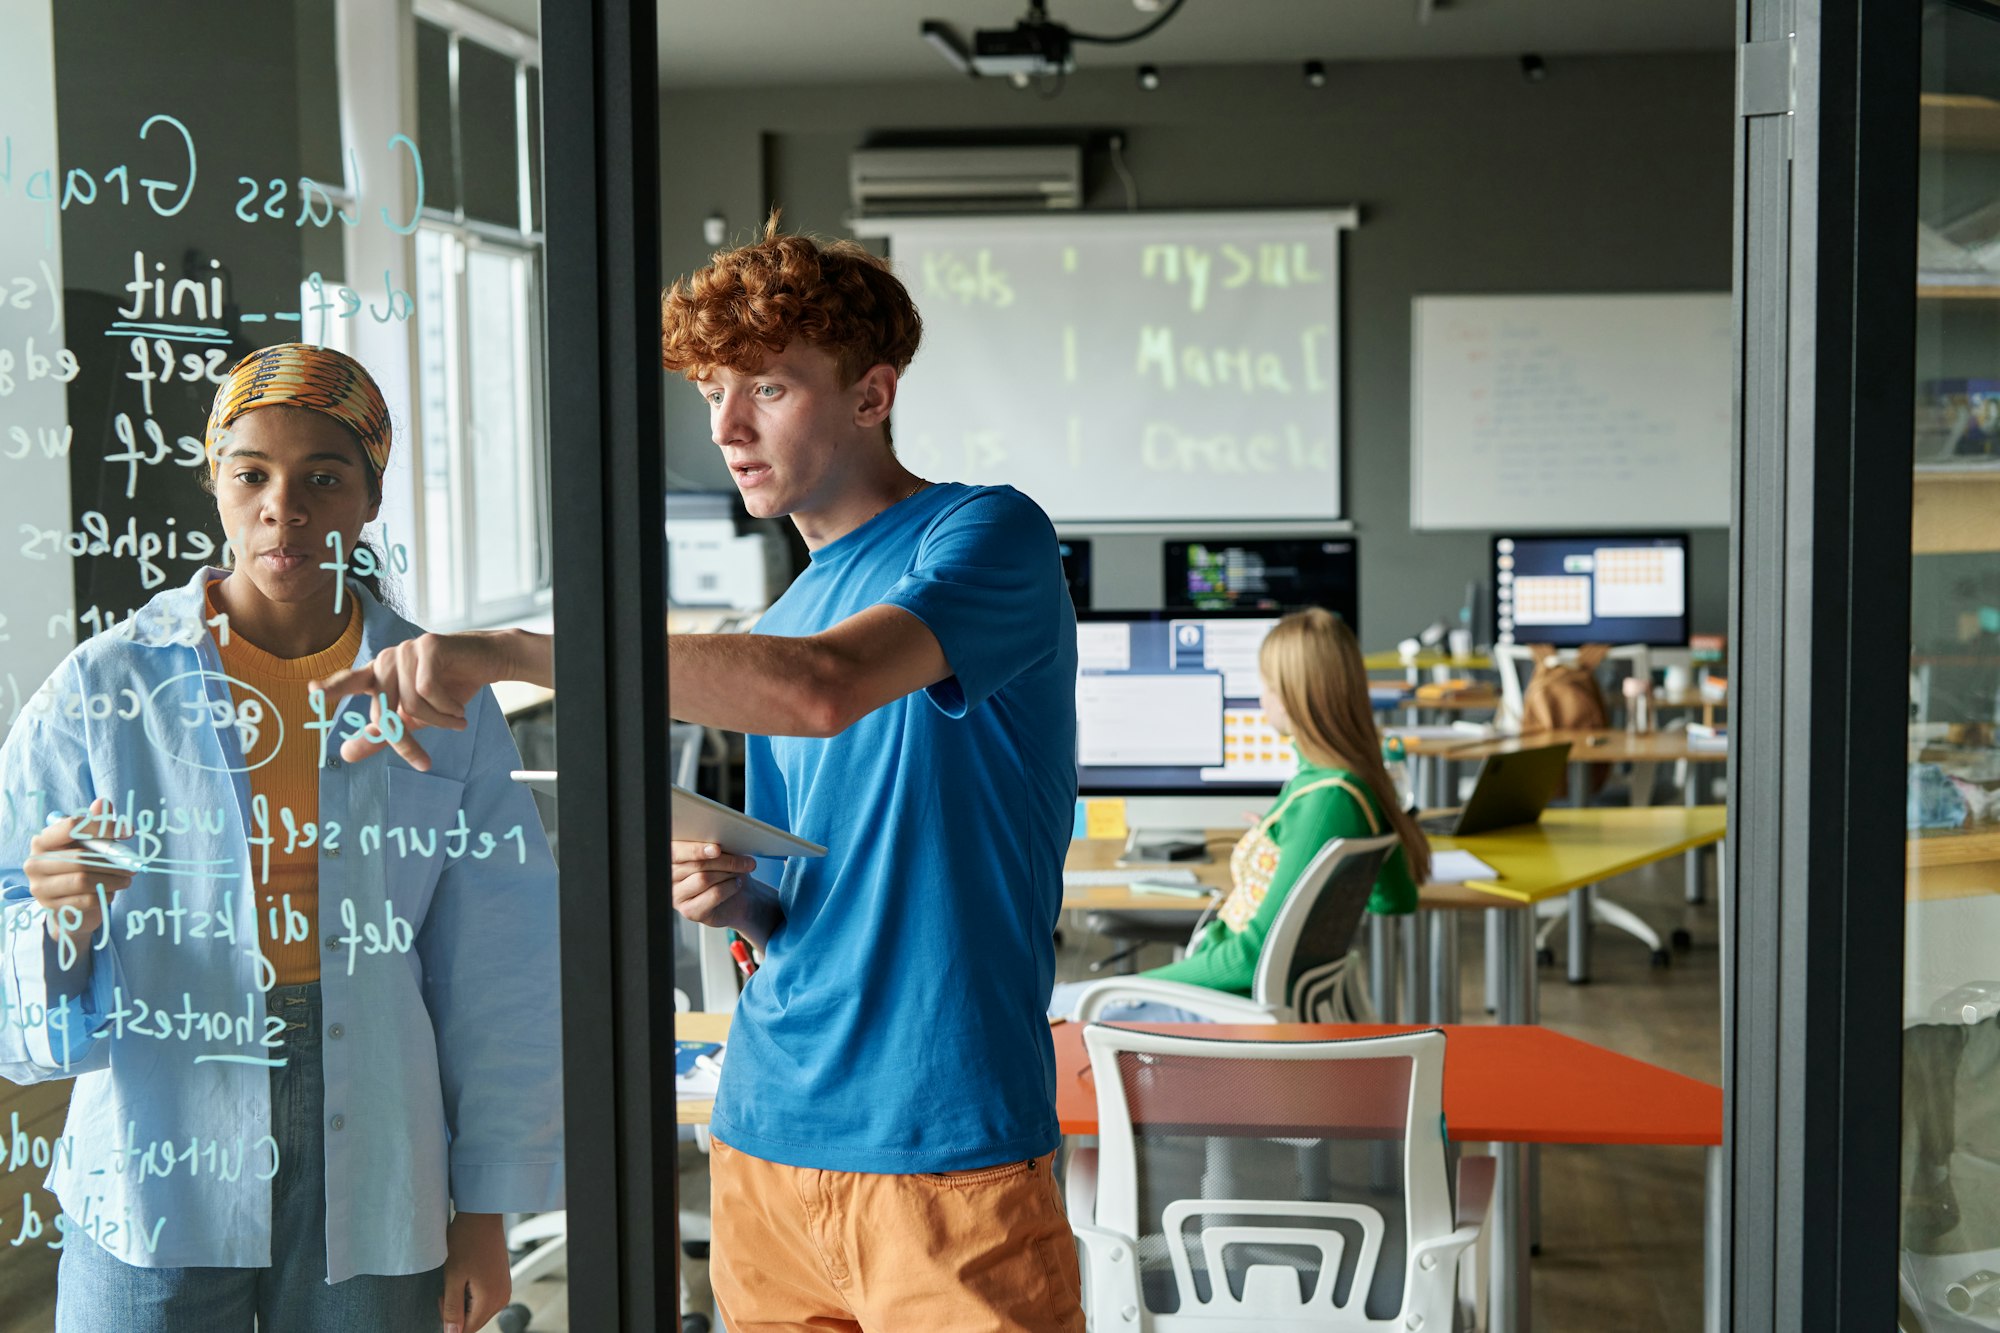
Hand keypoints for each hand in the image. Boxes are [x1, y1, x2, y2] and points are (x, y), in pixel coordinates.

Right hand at [26, 799, 134, 953]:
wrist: (71, 903)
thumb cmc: (82, 865)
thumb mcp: (90, 843)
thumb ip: (96, 822)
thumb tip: (103, 803)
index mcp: (43, 840)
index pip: (71, 826)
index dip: (103, 827)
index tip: (129, 832)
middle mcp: (35, 862)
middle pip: (80, 857)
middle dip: (112, 861)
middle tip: (133, 865)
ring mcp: (40, 886)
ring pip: (83, 880)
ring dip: (113, 879)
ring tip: (127, 879)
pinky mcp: (51, 906)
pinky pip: (86, 899)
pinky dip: (105, 895)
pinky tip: (112, 892)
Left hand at [311, 631, 522, 769]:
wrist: (488, 662)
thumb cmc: (451, 688)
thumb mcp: (414, 718)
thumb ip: (381, 734)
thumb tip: (344, 755)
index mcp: (379, 674)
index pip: (349, 682)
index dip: (330, 688)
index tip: (312, 692)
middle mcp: (387, 660)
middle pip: (385, 712)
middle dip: (406, 742)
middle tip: (424, 762)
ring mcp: (406, 650)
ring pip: (411, 704)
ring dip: (439, 722)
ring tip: (456, 720)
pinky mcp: (427, 646)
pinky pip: (428, 690)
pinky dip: (447, 708)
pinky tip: (460, 708)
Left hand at [438, 1211, 509, 1332]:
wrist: (481, 1216)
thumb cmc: (466, 1241)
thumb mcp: (453, 1277)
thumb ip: (452, 1309)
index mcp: (491, 1299)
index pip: (467, 1330)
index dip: (449, 1321)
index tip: (442, 1299)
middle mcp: (502, 1298)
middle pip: (474, 1322)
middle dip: (456, 1312)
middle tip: (446, 1290)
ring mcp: (504, 1289)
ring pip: (478, 1311)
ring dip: (463, 1303)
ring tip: (456, 1281)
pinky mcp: (502, 1281)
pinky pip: (485, 1300)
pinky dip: (471, 1294)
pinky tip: (465, 1277)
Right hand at [671, 841, 770, 942]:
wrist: (738, 896)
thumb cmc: (726, 871)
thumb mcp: (721, 854)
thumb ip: (714, 847)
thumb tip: (719, 845)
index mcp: (672, 857)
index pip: (677, 851)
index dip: (696, 849)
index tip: (717, 849)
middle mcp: (670, 877)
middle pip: (696, 865)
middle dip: (725, 861)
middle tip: (745, 861)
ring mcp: (677, 896)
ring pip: (704, 879)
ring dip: (728, 873)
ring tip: (739, 872)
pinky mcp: (689, 911)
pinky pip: (713, 894)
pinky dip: (730, 887)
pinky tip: (735, 884)